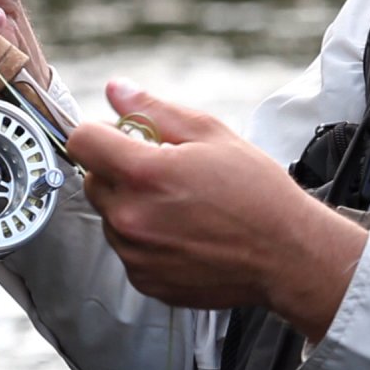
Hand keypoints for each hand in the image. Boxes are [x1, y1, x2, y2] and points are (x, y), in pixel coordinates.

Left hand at [67, 80, 367, 339]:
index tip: (120, 138)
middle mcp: (131, 217)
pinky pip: (127, 250)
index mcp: (144, 173)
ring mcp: (135, 254)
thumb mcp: (211, 133)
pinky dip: (145, 240)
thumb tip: (115, 89)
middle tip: (162, 172)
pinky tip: (183, 234)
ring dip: (131, 207)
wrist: (287, 255)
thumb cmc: (257, 192)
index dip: (99, 133)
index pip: (82, 141)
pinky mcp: (144, 280)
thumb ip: (154, 110)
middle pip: (92, 180)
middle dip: (117, 170)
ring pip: (109, 217)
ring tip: (179, 207)